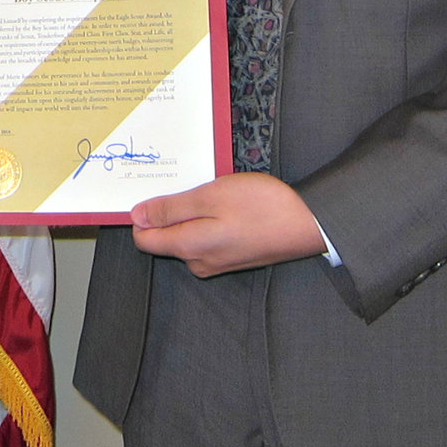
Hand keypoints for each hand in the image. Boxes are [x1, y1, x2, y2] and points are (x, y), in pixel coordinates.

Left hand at [130, 172, 328, 275]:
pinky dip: (210, 219)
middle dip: (170, 210)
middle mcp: (198, 261)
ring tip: (213, 190)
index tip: (154, 190)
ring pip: (188, 235)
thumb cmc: (262, 207)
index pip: (143, 239)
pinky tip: (227, 203)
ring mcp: (217, 262)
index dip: (142, 213)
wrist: (308, 224)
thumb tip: (138, 216)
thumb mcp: (211, 196)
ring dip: (193, 213)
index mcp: (188, 247)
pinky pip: (208, 238)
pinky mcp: (233, 257)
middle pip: (165, 237)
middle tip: (191, 184)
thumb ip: (172, 209)